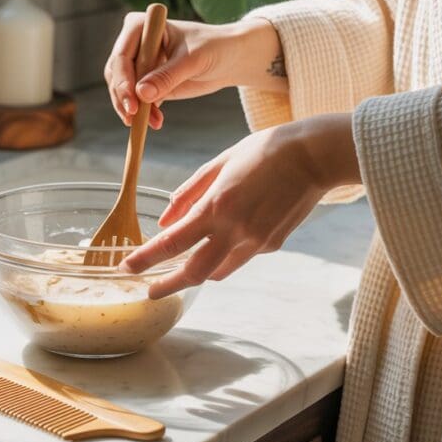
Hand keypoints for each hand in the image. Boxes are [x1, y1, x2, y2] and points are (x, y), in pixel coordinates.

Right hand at [103, 14, 286, 127]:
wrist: (230, 58)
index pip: (121, 56)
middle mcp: (135, 43)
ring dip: (133, 109)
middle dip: (124, 98)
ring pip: (123, 90)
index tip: (132, 102)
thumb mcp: (192, 61)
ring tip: (149, 123)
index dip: (123, 80)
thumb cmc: (214, 48)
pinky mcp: (147, 82)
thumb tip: (141, 94)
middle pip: (116, 75)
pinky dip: (143, 113)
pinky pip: (137, 100)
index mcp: (141, 26)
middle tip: (133, 118)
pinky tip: (156, 122)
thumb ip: (167, 76)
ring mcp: (140, 63)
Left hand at [119, 114, 360, 297]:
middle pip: (193, 273)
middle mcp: (235, 230)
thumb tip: (164, 220)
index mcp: (217, 206)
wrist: (314, 156)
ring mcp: (256, 242)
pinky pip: (240, 256)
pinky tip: (227, 237)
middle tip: (150, 290)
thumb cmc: (265, 151)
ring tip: (181, 268)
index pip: (171, 243)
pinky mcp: (273, 245)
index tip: (126, 267)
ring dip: (197, 272)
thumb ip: (188, 193)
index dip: (145, 259)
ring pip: (217, 271)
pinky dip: (225, 253)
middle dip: (167, 285)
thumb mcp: (219, 163)